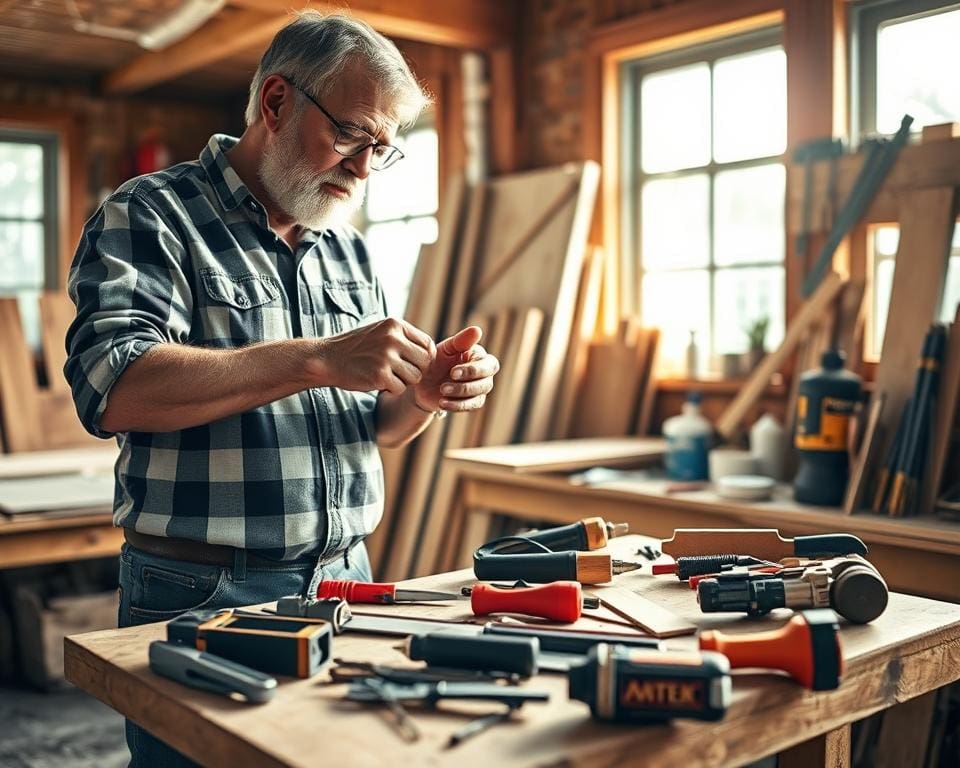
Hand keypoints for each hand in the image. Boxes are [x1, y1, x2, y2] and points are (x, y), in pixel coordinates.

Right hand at [315, 318, 434, 394]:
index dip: (425, 358)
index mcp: (395, 325)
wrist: (327, 358)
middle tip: (400, 373)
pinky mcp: (379, 375)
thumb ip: (404, 338)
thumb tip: (432, 351)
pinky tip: (378, 382)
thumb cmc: (357, 348)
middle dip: (416, 371)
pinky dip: (391, 389)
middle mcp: (393, 338)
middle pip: (425, 362)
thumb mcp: (381, 332)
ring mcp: (386, 356)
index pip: (428, 344)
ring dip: (404, 381)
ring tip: (387, 376)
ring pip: (415, 377)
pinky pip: (400, 389)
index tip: (414, 364)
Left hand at [413, 326, 499, 412]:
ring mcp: (480, 389)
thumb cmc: (435, 361)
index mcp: (479, 357)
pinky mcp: (473, 402)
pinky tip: (442, 403)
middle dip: (466, 385)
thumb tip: (477, 330)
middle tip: (445, 386)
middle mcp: (484, 373)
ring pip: (479, 395)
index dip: (472, 370)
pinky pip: (471, 406)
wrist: (423, 382)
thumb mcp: (444, 349)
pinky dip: (457, 406)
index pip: (487, 364)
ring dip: (460, 395)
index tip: (453, 372)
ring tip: (441, 392)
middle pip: (486, 382)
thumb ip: (460, 341)